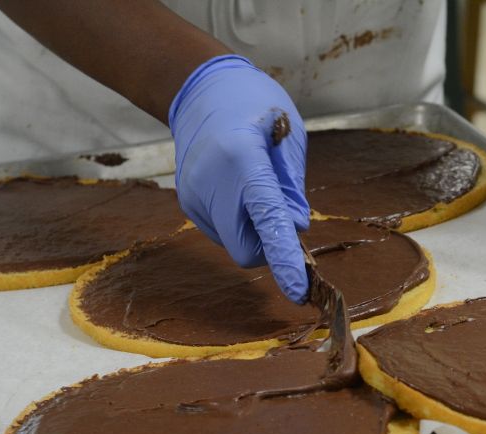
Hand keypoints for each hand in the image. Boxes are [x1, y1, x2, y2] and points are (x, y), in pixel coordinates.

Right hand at [169, 55, 309, 301]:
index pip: (268, 221)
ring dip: (255, 230)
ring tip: (257, 186)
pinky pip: (222, 230)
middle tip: (284, 220)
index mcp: (242, 159)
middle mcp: (211, 182)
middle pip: (245, 249)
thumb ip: (292, 187)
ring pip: (234, 242)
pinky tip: (238, 187)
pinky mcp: (187, 202)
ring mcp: (193, 195)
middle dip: (269, 248)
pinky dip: (239, 221)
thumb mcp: (290, 137)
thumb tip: (296, 230)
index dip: (285, 259)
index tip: (298, 291)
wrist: (202, 89)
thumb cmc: (257, 106)